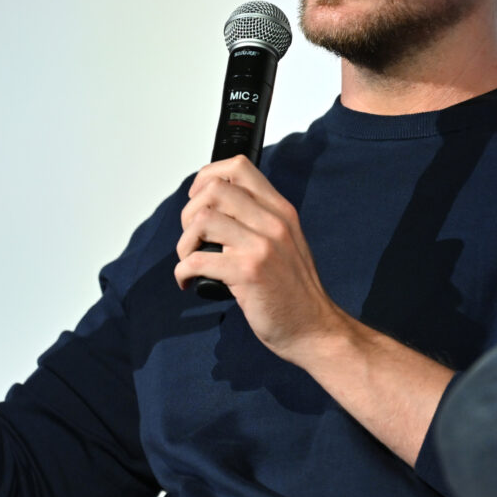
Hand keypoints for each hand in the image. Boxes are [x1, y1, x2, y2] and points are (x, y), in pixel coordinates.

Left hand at [174, 155, 351, 361]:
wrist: (314, 329)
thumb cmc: (294, 291)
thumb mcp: (286, 242)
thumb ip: (259, 220)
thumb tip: (214, 207)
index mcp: (281, 210)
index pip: (239, 167)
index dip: (207, 177)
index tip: (198, 201)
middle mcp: (273, 222)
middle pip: (214, 189)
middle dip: (189, 212)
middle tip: (192, 238)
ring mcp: (261, 247)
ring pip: (202, 220)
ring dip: (185, 243)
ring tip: (190, 259)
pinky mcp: (248, 274)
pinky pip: (198, 260)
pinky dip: (183, 271)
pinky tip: (188, 282)